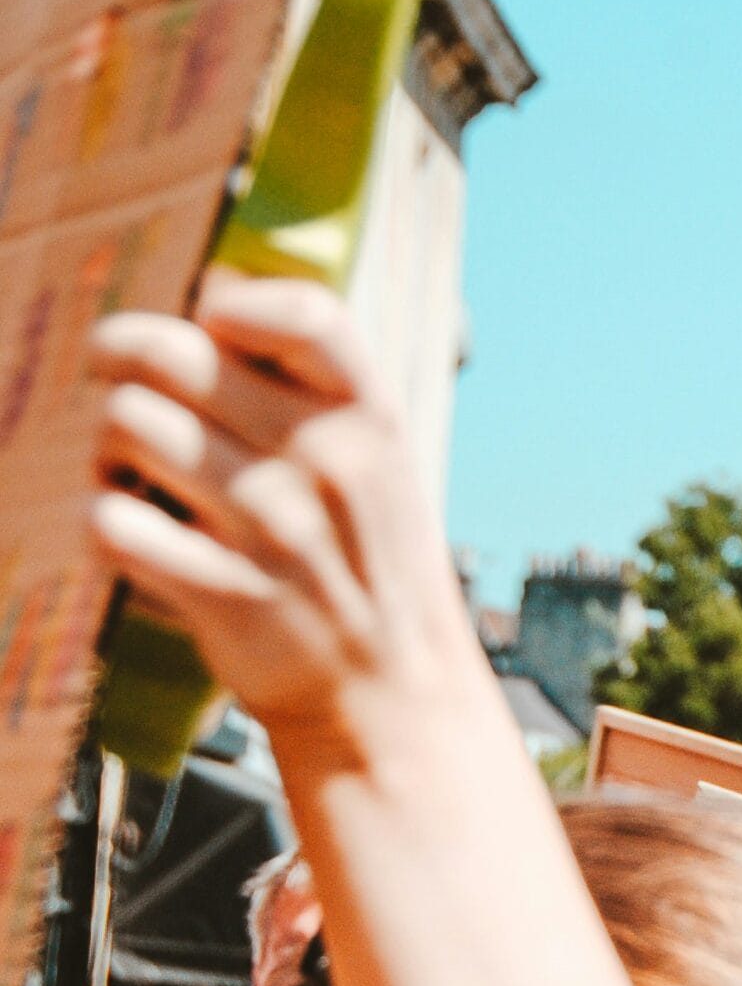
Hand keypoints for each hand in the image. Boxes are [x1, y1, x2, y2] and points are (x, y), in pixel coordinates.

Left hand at [85, 273, 487, 759]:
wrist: (391, 699)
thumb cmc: (368, 565)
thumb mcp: (379, 465)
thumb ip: (312, 384)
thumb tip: (216, 287)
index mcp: (370, 422)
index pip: (300, 315)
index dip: (229, 306)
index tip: (214, 329)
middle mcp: (325, 465)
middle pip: (167, 356)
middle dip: (123, 364)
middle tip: (126, 389)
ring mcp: (274, 531)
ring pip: (124, 428)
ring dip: (106, 450)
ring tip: (132, 473)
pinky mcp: (223, 594)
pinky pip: (108, 522)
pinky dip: (105, 524)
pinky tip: (137, 534)